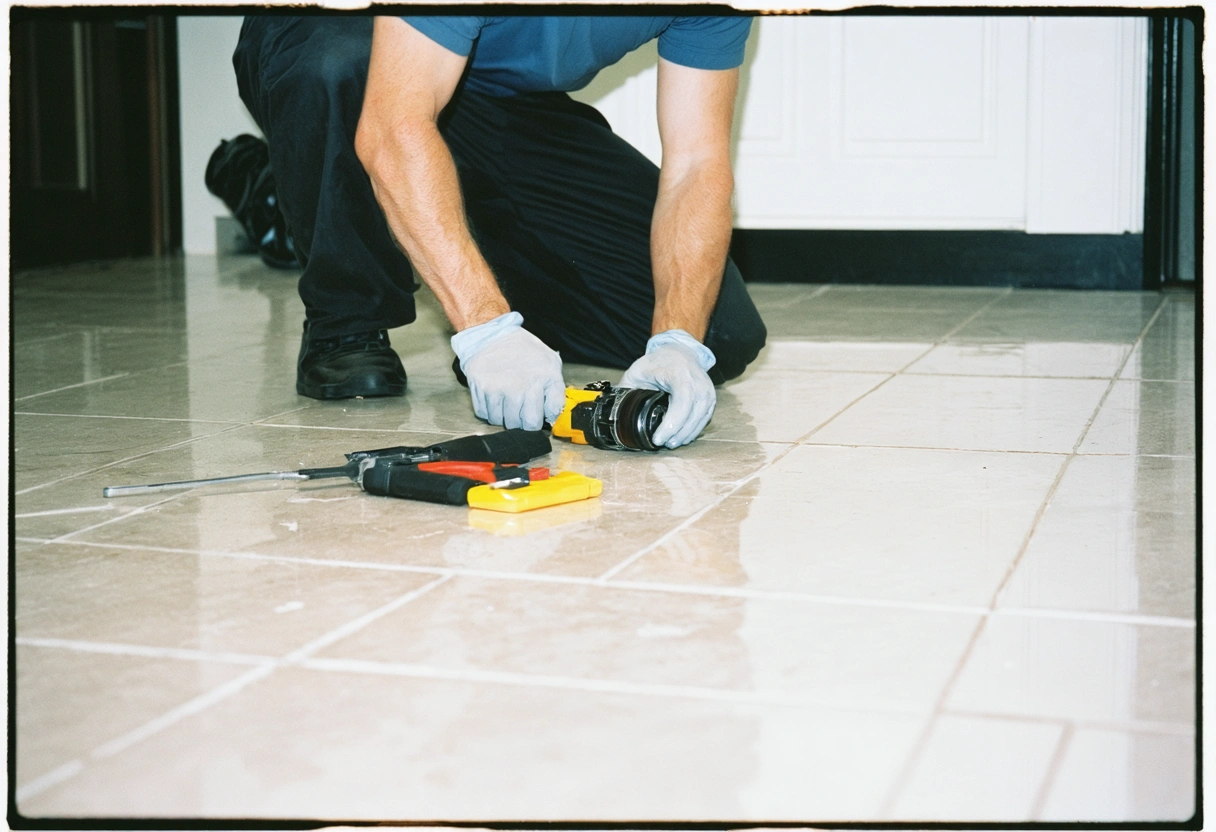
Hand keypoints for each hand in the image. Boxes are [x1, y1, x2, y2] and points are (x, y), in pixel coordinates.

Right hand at [452, 312, 565, 429]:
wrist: (493, 334)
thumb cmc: (523, 349)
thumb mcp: (551, 365)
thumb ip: (557, 393)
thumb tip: (554, 416)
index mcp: (539, 382)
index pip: (535, 423)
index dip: (535, 422)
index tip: (534, 415)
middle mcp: (518, 388)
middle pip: (517, 425)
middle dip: (520, 420)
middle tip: (520, 407)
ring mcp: (497, 389)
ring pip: (499, 421)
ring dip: (503, 416)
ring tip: (507, 400)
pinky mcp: (480, 388)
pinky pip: (483, 413)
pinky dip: (489, 410)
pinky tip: (495, 397)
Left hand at [619, 329, 716, 447]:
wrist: (679, 351)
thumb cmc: (657, 362)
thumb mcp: (637, 371)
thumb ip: (626, 390)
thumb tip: (611, 411)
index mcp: (678, 372)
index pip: (682, 398)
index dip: (673, 421)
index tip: (658, 437)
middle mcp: (696, 380)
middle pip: (693, 411)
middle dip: (679, 432)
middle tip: (663, 444)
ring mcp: (706, 388)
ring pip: (701, 416)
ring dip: (687, 433)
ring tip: (672, 443)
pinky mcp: (710, 396)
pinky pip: (705, 417)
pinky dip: (694, 429)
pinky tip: (683, 436)